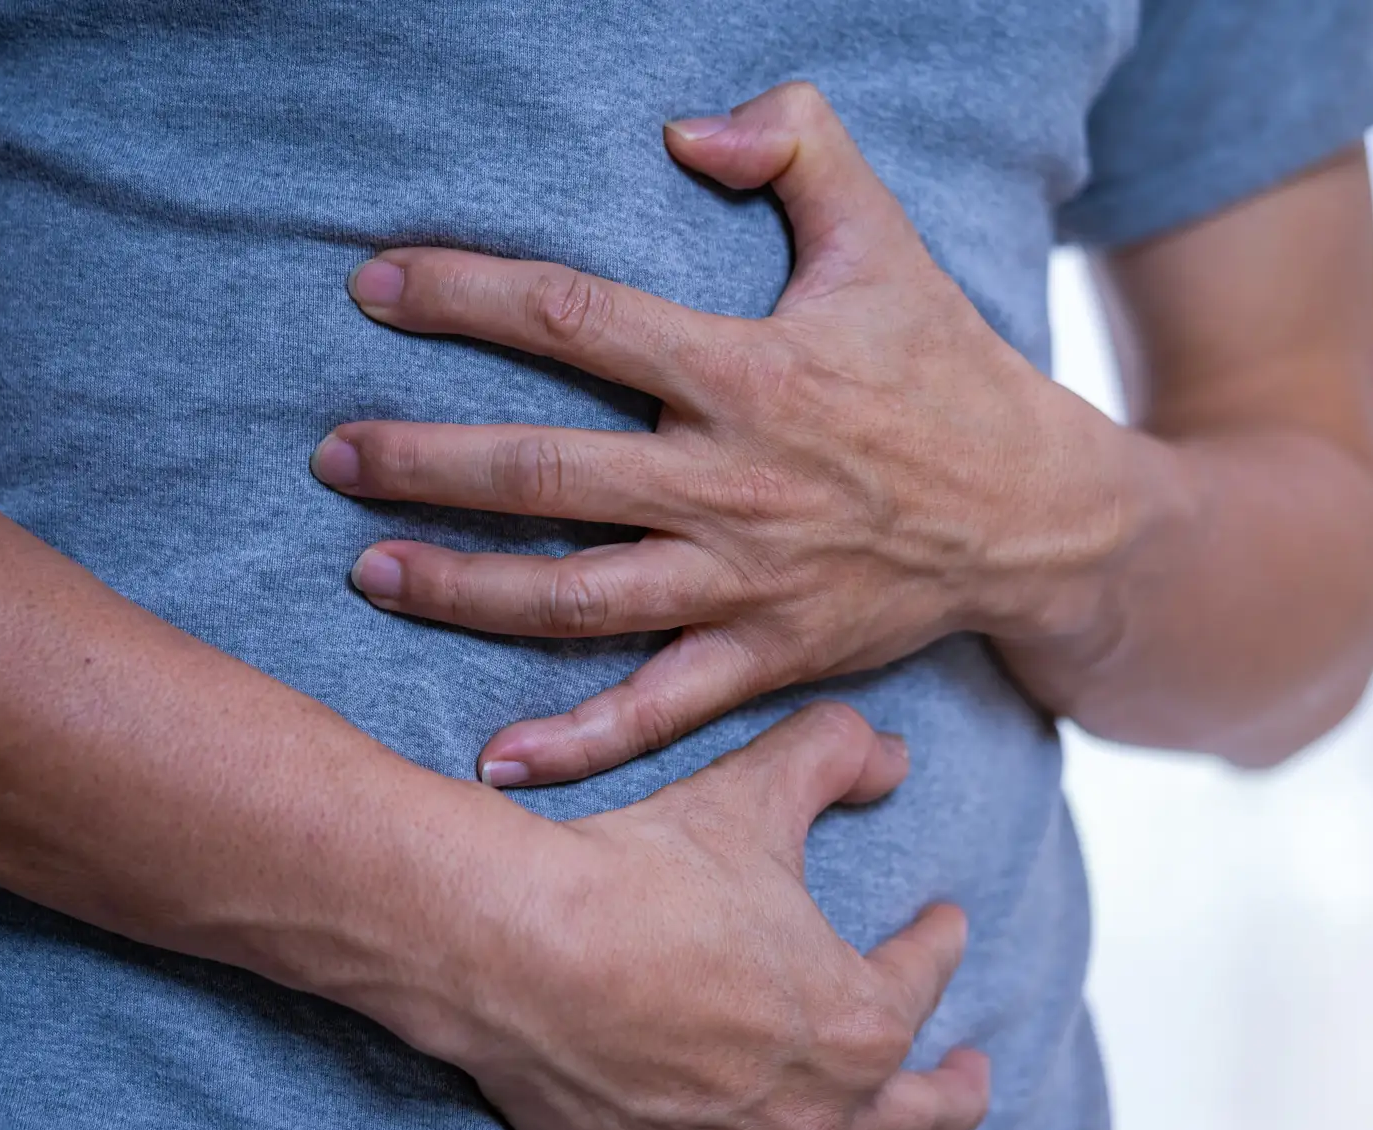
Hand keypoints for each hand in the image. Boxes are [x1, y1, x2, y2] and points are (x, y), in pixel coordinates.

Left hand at [311, 81, 1134, 785]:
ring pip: (578, 599)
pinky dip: (578, 743)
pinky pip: (658, 710)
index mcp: (749, 373)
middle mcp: (734, 485)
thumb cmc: (947, 371)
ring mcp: (747, 584)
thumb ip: (799, 149)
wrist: (1040, 517)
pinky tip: (494, 759)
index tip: (373, 287)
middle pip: (547, 476)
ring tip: (370, 572)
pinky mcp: (768, 659)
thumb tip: (688, 126)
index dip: (466, 295)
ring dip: (465, 590)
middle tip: (332, 455)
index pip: (578, 320)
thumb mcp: (884, 240)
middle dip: (424, 462)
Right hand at [393, 702, 988, 1129]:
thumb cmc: (641, 871)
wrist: (518, 951)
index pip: (924, 979)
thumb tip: (893, 749)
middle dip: (958, 1094)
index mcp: (861, 1018)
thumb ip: (835, 755)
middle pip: (925, 1116)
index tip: (941, 924)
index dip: (938, 942)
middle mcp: (828, 1112)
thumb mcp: (755, 792)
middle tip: (971, 1075)